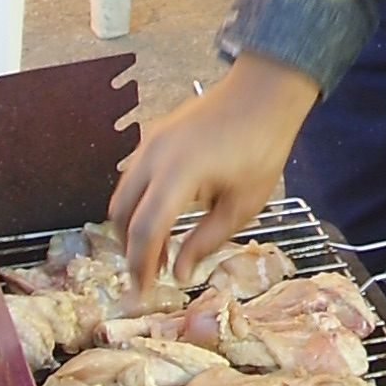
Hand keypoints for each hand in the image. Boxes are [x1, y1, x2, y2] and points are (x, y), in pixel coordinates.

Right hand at [108, 54, 319, 287]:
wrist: (263, 93)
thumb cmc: (261, 147)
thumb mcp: (242, 204)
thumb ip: (206, 240)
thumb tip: (179, 272)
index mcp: (178, 173)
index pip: (145, 229)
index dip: (140, 265)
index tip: (143, 292)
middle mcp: (154, 156)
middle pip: (121, 213)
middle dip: (129, 248)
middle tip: (149, 275)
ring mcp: (150, 142)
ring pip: (122, 195)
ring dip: (132, 226)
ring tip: (159, 252)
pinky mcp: (154, 136)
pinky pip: (133, 177)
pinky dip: (138, 203)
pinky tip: (162, 219)